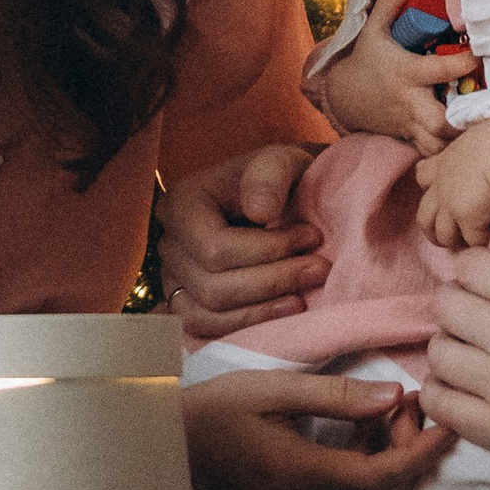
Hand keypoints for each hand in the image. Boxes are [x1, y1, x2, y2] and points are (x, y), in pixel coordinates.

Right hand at [156, 143, 329, 340]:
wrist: (279, 196)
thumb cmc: (279, 178)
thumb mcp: (282, 160)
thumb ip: (271, 175)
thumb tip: (260, 212)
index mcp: (181, 204)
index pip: (216, 249)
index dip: (268, 251)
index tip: (313, 237)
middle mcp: (169, 244)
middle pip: (213, 287)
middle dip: (272, 282)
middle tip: (320, 269)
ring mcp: (173, 278)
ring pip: (209, 314)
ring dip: (262, 311)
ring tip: (303, 297)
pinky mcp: (188, 303)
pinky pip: (207, 329)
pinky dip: (246, 325)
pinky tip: (282, 312)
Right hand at [183, 371, 452, 489]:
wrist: (170, 444)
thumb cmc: (219, 407)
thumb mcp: (276, 388)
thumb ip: (338, 395)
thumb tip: (396, 396)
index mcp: (299, 472)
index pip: (382, 477)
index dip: (422, 454)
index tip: (448, 425)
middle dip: (410, 460)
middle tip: (406, 409)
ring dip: (390, 467)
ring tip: (383, 414)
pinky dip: (368, 473)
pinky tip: (358, 431)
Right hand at [317, 0, 473, 154]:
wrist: (342, 96)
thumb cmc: (365, 59)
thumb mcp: (373, 28)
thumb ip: (391, 2)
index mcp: (407, 72)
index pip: (442, 70)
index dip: (465, 63)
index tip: (483, 54)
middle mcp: (410, 101)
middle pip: (442, 122)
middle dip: (466, 121)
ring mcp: (409, 122)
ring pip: (438, 144)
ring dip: (459, 141)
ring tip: (480, 128)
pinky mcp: (407, 136)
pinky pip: (430, 153)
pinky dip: (447, 152)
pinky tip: (464, 143)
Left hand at [415, 112, 489, 250]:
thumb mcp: (481, 136)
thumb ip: (474, 148)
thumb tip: (486, 151)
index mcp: (445, 162)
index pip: (423, 176)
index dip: (431, 188)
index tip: (445, 196)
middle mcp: (441, 186)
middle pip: (424, 217)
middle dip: (434, 231)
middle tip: (453, 238)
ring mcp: (450, 205)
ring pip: (443, 236)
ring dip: (458, 242)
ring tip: (475, 244)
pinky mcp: (466, 220)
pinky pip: (473, 241)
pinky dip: (484, 242)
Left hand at [422, 207, 489, 489]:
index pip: (468, 266)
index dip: (478, 268)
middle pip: (446, 306)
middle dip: (461, 302)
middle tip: (483, 314)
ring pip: (440, 354)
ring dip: (452, 345)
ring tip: (476, 350)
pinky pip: (442, 407)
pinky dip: (442, 392)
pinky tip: (464, 386)